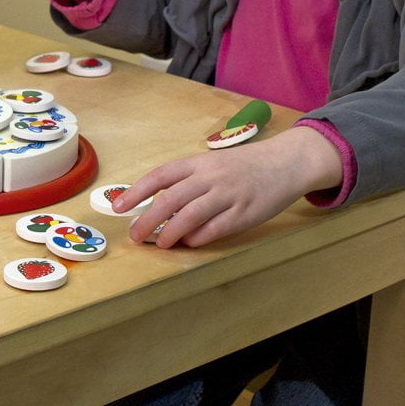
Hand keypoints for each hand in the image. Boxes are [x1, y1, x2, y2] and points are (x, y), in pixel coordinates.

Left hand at [118, 127, 343, 247]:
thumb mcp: (211, 164)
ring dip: (172, 231)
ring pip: (192, 214)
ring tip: (160, 243)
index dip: (137, 191)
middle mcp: (210, 176)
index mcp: (198, 162)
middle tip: (135, 234)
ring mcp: (229, 194)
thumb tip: (157, 207)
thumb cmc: (242, 166)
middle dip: (149, 218)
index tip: (119, 207)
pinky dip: (200, 236)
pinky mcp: (246, 212)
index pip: (161, 176)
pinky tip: (190, 242)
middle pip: (172, 198)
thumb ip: (187, 182)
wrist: (284, 162)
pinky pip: (217, 227)